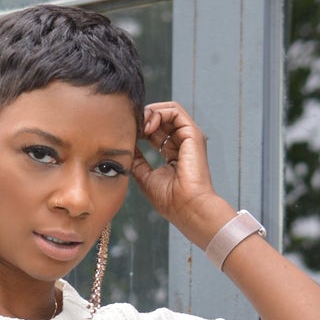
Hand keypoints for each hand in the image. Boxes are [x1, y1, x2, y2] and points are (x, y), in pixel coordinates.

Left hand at [131, 102, 233, 249]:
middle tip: (130, 127)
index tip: (127, 135)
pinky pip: (175, 111)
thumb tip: (127, 147)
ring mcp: (189, 138)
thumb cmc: (170, 201)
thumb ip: (137, 161)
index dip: (140, 129)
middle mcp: (183, 144)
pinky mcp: (192, 133)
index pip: (156, 133)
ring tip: (139, 126)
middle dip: (143, 119)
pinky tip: (147, 126)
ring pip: (168, 111)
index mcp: (173, 155)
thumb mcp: (145, 178)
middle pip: (161, 119)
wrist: (188, 208)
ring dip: (149, 113)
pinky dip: (159, 113)